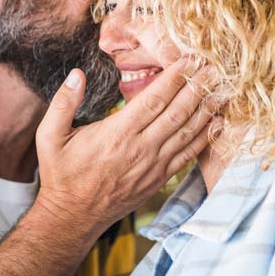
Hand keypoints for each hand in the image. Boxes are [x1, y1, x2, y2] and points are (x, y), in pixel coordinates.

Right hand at [35, 58, 219, 237]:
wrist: (73, 215)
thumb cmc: (61, 174)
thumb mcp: (49, 136)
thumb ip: (63, 103)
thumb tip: (77, 74)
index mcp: (116, 134)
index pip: (154, 99)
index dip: (175, 78)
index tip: (190, 60)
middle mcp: (140, 149)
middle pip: (178, 113)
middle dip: (199, 87)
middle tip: (216, 67)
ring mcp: (153, 166)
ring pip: (188, 133)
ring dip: (208, 109)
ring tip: (224, 89)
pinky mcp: (159, 179)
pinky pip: (188, 155)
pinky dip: (205, 138)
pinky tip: (216, 123)